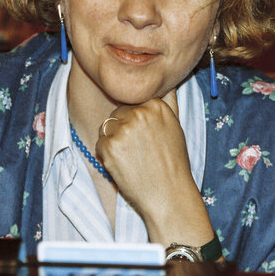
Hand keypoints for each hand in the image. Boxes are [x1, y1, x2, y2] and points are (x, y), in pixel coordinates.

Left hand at [95, 90, 216, 247]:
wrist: (168, 195)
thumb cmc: (173, 163)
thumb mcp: (175, 125)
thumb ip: (167, 100)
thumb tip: (166, 80)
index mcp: (156, 104)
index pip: (132, 103)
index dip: (135, 122)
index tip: (146, 139)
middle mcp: (139, 113)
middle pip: (117, 114)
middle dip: (123, 130)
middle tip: (139, 152)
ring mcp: (123, 128)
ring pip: (106, 127)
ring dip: (113, 141)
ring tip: (133, 158)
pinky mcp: (109, 145)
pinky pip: (99, 143)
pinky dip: (107, 156)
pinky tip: (124, 166)